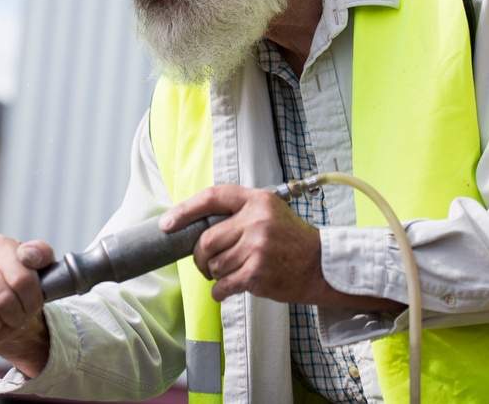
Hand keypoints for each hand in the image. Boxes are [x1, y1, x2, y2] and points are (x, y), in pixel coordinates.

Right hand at [0, 235, 54, 376]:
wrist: (5, 319)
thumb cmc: (22, 295)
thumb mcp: (42, 273)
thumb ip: (41, 254)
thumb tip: (28, 255)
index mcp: (0, 246)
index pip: (22, 279)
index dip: (31, 301)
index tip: (32, 306)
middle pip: (2, 297)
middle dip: (13, 316)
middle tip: (14, 317)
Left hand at [158, 185, 322, 302]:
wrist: (320, 265)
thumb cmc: (290, 239)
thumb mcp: (268, 212)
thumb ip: (236, 213)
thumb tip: (194, 225)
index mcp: (256, 200)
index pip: (211, 197)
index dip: (184, 210)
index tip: (168, 223)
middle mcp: (256, 220)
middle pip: (206, 240)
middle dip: (200, 256)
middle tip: (206, 263)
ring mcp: (257, 247)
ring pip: (214, 264)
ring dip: (215, 274)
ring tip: (230, 273)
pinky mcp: (257, 272)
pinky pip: (223, 284)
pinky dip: (219, 290)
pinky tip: (227, 288)